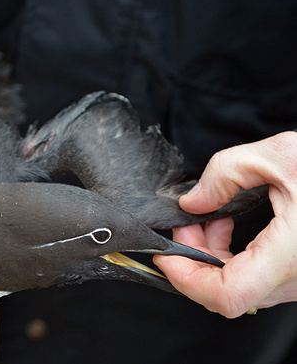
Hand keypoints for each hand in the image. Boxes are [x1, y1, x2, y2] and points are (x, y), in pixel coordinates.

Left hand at [154, 131, 296, 317]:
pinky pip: (255, 276)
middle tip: (187, 225)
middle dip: (193, 259)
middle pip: (225, 293)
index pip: (227, 295)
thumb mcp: (279, 155)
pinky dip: (230, 255)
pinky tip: (228, 224)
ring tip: (207, 220)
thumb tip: (193, 201)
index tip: (167, 256)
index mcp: (291, 254)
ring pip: (239, 286)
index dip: (187, 280)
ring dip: (210, 256)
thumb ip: (226, 173)